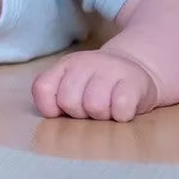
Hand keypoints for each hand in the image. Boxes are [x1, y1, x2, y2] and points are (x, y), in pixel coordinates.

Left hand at [32, 49, 158, 121]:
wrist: (135, 67)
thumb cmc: (98, 85)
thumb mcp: (72, 83)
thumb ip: (56, 94)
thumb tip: (53, 115)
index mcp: (65, 65)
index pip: (42, 88)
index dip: (50, 107)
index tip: (64, 110)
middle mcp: (84, 63)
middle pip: (69, 102)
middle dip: (80, 113)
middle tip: (92, 109)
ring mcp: (110, 69)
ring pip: (94, 106)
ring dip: (102, 115)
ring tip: (108, 108)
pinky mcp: (134, 81)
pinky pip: (121, 108)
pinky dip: (121, 115)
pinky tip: (123, 109)